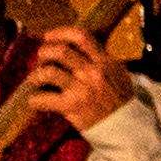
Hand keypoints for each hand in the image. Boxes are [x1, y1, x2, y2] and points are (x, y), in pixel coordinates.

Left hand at [14, 17, 126, 131]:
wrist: (126, 128)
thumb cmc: (118, 99)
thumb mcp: (117, 72)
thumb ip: (100, 57)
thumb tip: (76, 42)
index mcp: (105, 61)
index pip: (81, 36)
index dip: (60, 32)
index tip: (48, 36)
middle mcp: (93, 73)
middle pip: (60, 51)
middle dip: (44, 52)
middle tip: (41, 59)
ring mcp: (82, 90)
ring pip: (48, 72)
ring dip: (36, 75)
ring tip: (35, 79)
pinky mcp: (72, 106)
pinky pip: (43, 98)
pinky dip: (34, 99)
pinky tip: (36, 100)